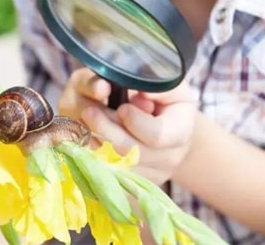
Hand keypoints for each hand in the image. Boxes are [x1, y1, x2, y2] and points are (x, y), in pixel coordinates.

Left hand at [57, 68, 197, 184]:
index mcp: (180, 132)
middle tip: (89, 111)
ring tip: (85, 119)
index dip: (136, 122)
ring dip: (95, 140)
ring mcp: (148, 174)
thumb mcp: (164, 82)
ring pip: (114, 163)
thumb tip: (137, 94)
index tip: (123, 107)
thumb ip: (152, 84)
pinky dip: (91, 151)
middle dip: (107, 130)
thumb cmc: (164, 97)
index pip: (157, 135)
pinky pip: (105, 171)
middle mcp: (166, 159)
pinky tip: (85, 134)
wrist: (168, 125)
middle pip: (130, 152)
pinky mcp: (129, 182)